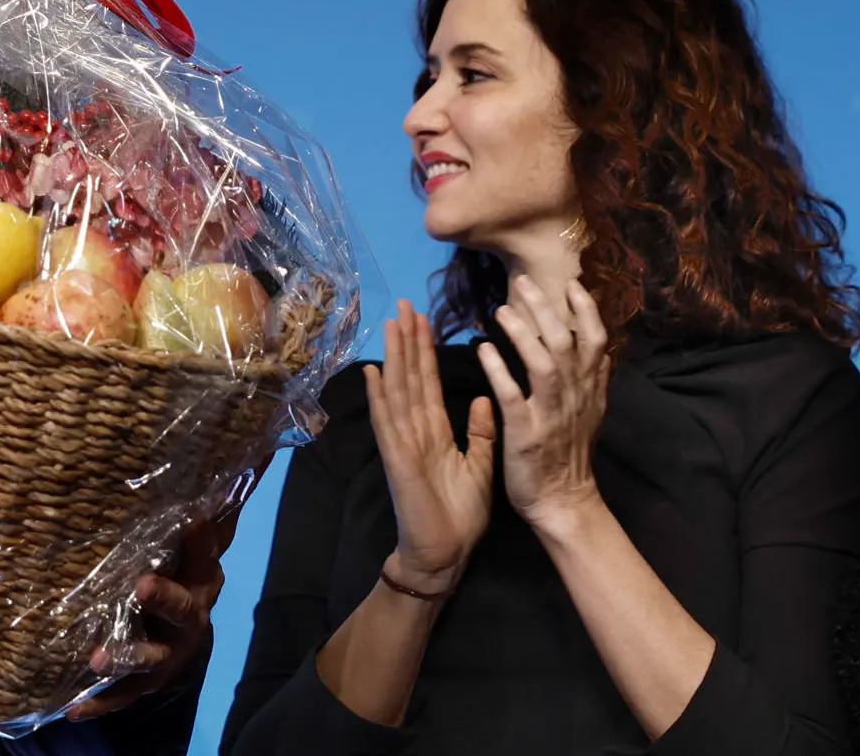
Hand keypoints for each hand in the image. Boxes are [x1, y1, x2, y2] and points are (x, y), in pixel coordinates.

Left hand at [66, 515, 232, 719]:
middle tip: (143, 586)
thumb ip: (189, 523)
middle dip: (164, 599)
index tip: (194, 518)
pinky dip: (101, 702)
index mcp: (203, 580)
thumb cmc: (176, 574)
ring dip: (126, 658)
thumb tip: (207, 471)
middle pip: (182, 609)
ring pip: (152, 658)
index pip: (205, 554)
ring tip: (98, 660)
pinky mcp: (148, 680)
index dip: (201, 539)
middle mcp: (191, 620)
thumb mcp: (185, 548)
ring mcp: (170, 655)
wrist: (184, 630)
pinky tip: (73, 708)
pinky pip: (124, 693)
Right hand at [365, 300, 496, 594]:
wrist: (446, 554)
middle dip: (407, 341)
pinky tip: (373, 372)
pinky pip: (388, 424)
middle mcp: (414, 431)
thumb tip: (487, 398)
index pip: (428, 382)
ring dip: (393, 358)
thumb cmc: (461, 516)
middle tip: (404, 304)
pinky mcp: (398, 460)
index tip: (423, 318)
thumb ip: (482, 433)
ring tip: (392, 324)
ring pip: (397, 392)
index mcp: (434, 431)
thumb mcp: (481, 465)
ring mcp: (402, 443)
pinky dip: (379, 397)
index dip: (425, 350)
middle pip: (410, 378)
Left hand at [477, 276, 610, 530]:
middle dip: (547, 309)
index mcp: (589, 390)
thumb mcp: (590, 410)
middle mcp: (575, 397)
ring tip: (501, 309)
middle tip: (524, 281)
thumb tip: (596, 340)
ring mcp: (551, 415)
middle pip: (566, 343)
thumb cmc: (568, 452)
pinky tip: (483, 349)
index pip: (596, 341)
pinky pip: (513, 396)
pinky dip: (498, 370)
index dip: (586, 310)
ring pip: (544, 364)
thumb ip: (591, 376)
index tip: (571, 283)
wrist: (563, 502)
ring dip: (523, 333)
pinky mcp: (527, 434)